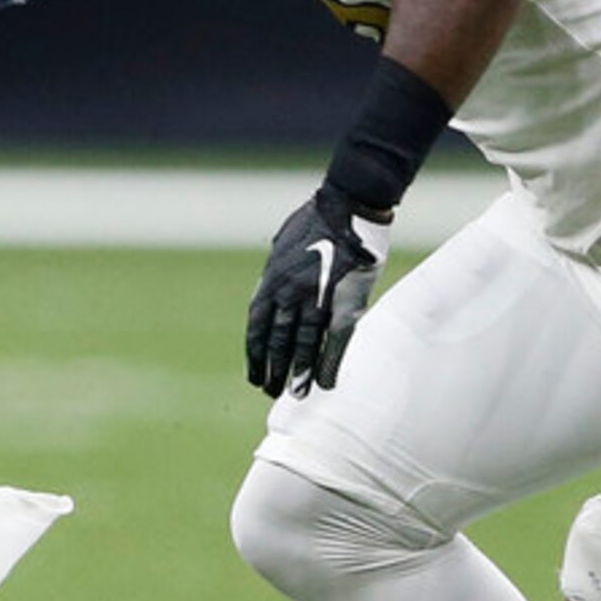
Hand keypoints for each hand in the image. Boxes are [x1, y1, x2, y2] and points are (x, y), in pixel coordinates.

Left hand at [246, 184, 391, 396]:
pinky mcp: (343, 299)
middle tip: (270, 392)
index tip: (253, 375)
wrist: (346, 205)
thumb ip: (278, 269)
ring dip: (299, 373)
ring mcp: (315, 298)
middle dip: (273, 369)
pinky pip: (334, 339)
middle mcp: (288, 292)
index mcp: (271, 280)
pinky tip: (326, 382)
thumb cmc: (316, 219)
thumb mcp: (283, 244)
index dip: (255, 354)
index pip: (256, 326)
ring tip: (296, 395)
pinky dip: (329, 363)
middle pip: (277, 340)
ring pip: (304, 344)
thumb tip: (272, 280)